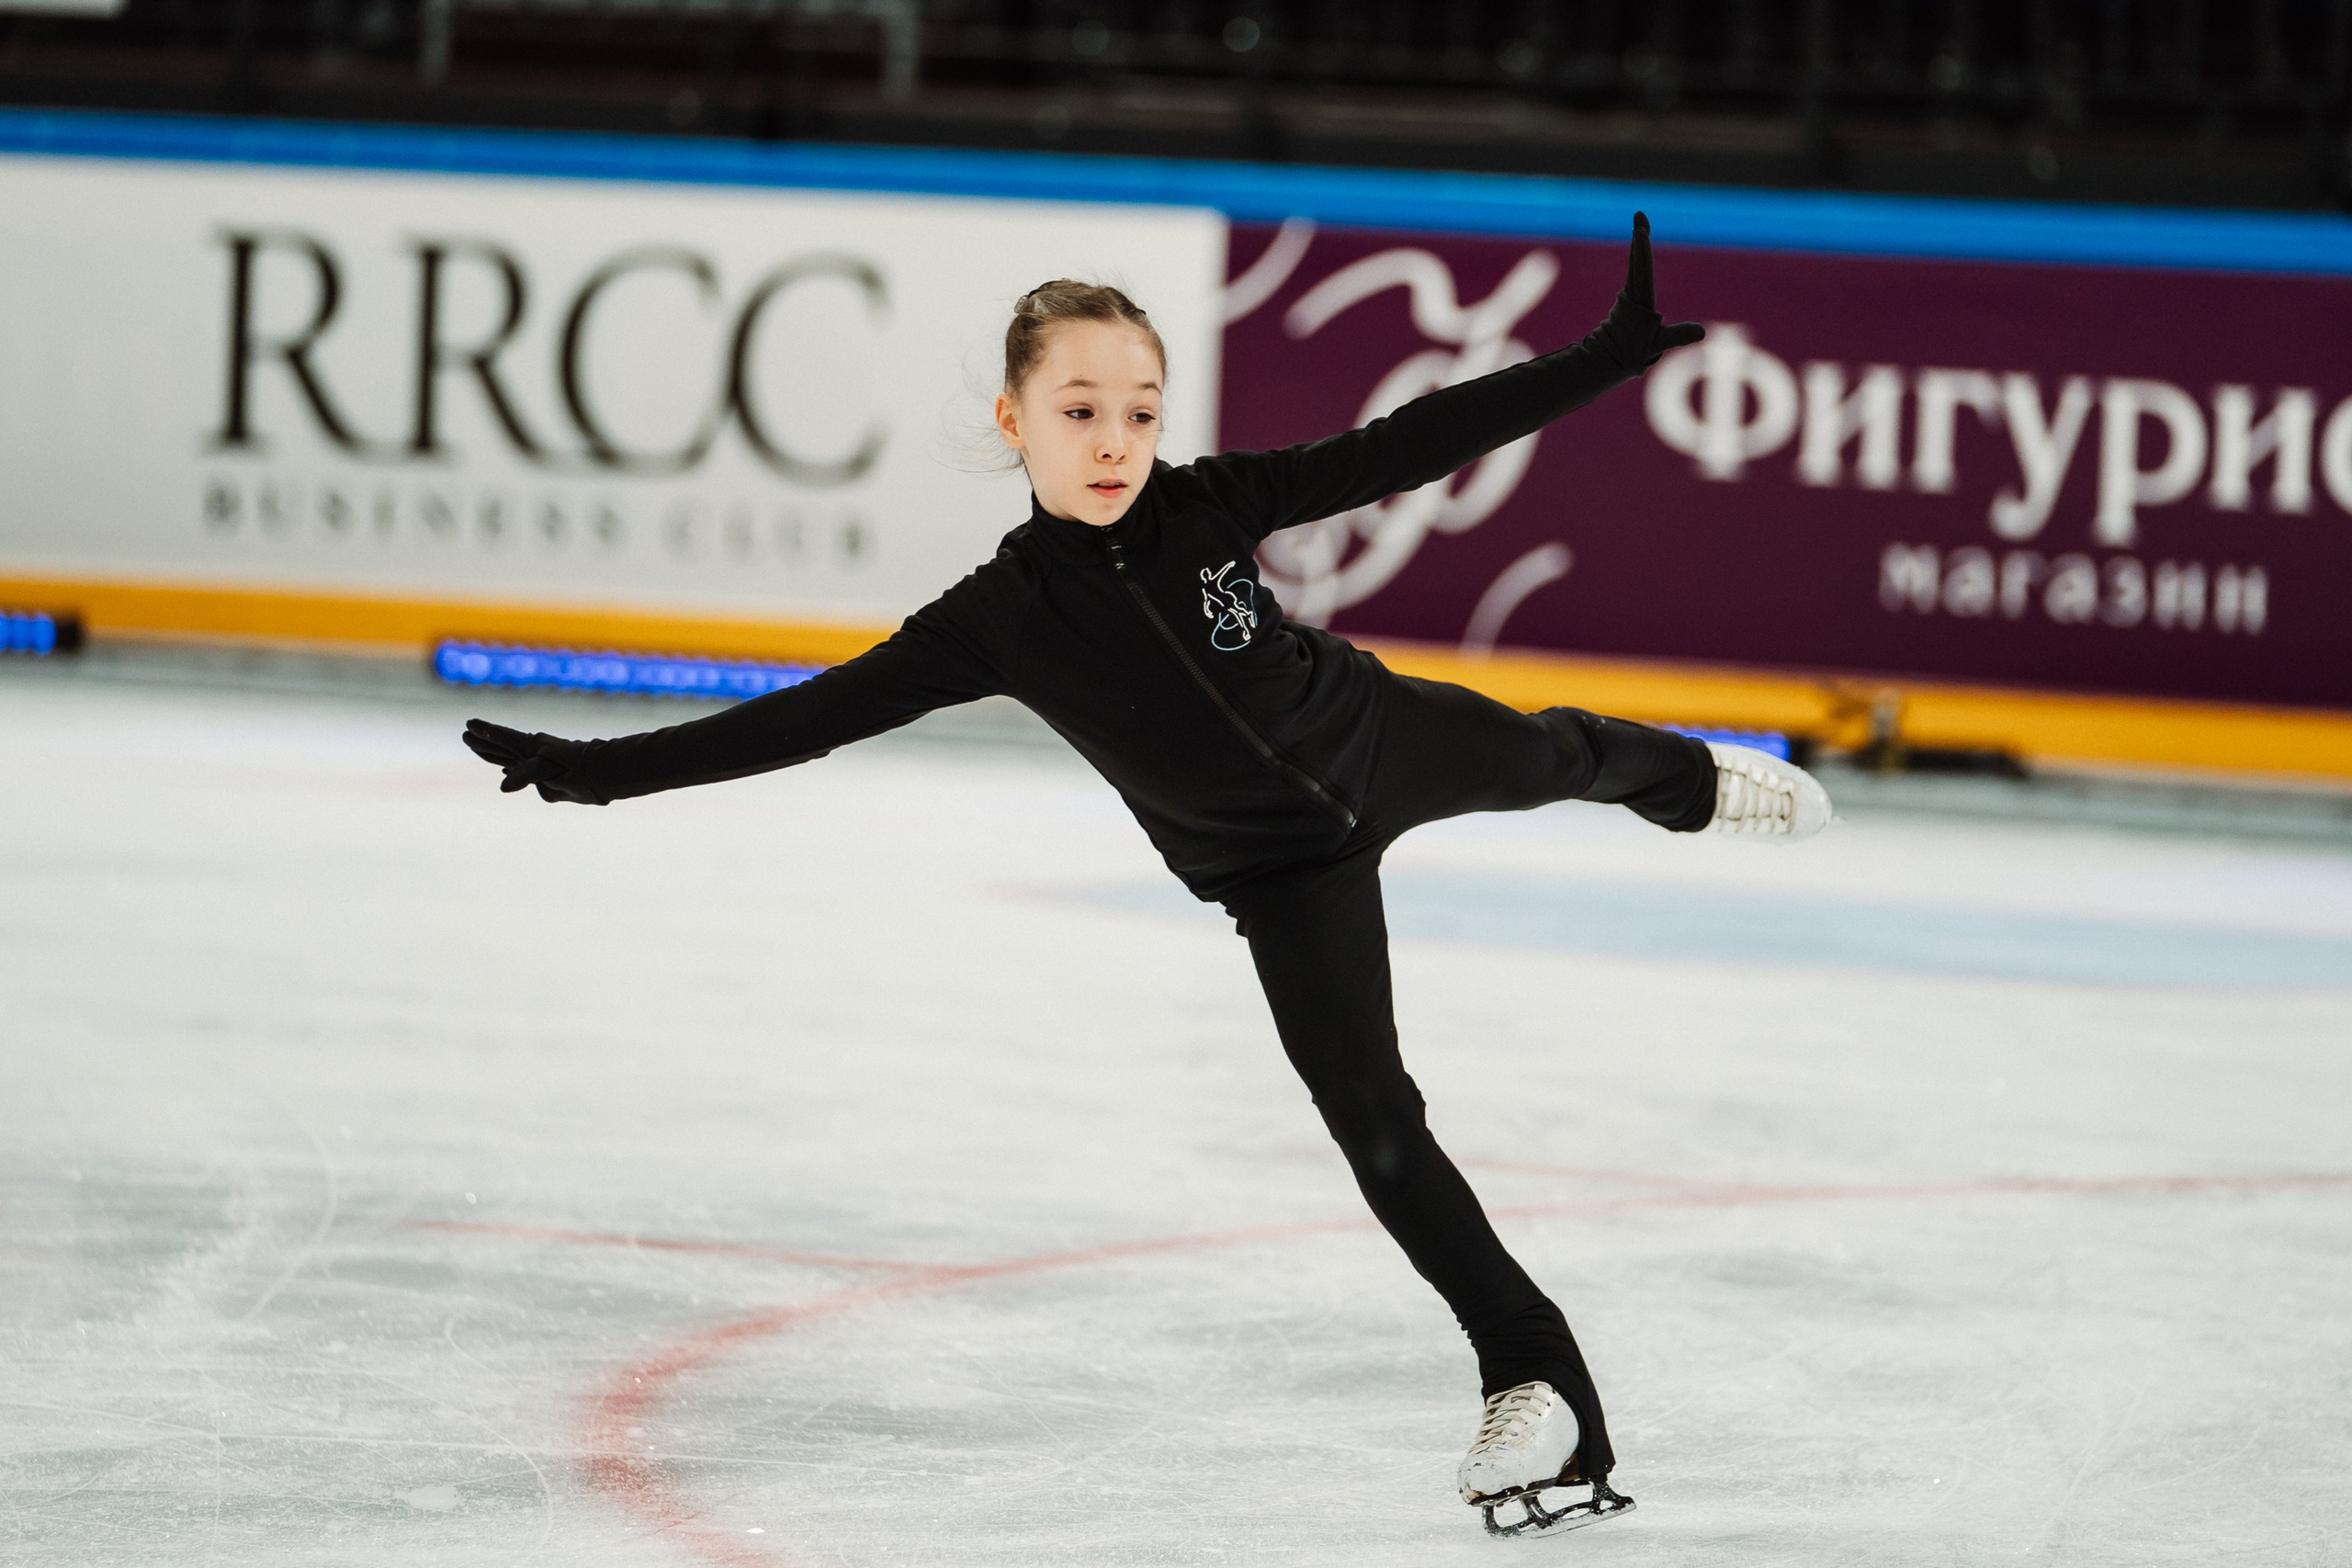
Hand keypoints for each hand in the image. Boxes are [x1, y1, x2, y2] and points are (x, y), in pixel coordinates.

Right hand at [462, 719, 607, 804]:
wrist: (601, 775)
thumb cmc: (575, 769)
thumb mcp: (546, 769)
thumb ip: (525, 775)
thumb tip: (504, 787)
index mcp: (529, 746)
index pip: (501, 737)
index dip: (485, 732)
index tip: (469, 724)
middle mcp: (532, 753)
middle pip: (500, 746)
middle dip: (483, 742)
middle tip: (466, 736)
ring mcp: (539, 764)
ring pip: (509, 758)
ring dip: (494, 754)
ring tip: (479, 749)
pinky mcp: (546, 777)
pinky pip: (521, 772)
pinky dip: (511, 771)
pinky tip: (506, 772)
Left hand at [1587, 212, 1705, 373]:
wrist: (1607, 360)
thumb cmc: (1632, 353)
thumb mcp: (1657, 345)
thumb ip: (1678, 336)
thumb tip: (1702, 332)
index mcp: (1639, 301)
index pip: (1642, 271)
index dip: (1642, 251)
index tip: (1640, 232)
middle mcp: (1632, 295)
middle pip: (1637, 261)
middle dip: (1640, 238)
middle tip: (1639, 215)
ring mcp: (1629, 297)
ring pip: (1635, 266)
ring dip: (1639, 245)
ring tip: (1641, 225)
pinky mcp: (1629, 301)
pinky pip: (1635, 275)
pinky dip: (1638, 259)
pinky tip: (1639, 250)